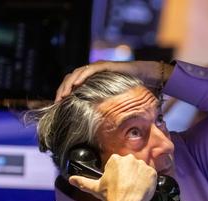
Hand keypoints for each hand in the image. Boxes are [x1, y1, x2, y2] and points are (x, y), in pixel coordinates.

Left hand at [55, 61, 173, 101]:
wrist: (149, 76)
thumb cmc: (136, 89)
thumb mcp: (118, 102)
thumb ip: (110, 110)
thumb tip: (106, 129)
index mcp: (94, 81)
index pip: (74, 85)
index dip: (65, 93)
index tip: (60, 105)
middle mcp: (94, 72)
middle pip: (72, 79)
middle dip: (62, 90)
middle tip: (57, 102)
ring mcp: (99, 68)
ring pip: (77, 74)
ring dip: (68, 84)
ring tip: (63, 95)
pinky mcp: (106, 65)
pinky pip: (89, 70)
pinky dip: (81, 77)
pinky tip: (75, 85)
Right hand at [68, 154, 156, 200]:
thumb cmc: (110, 196)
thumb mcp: (94, 188)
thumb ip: (83, 182)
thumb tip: (71, 180)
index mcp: (116, 159)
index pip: (118, 163)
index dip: (118, 174)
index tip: (118, 183)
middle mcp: (129, 159)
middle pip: (131, 165)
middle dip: (129, 174)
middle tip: (127, 187)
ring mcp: (142, 165)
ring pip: (141, 170)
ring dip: (139, 177)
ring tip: (135, 189)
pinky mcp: (152, 172)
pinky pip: (151, 175)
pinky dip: (148, 182)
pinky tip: (142, 189)